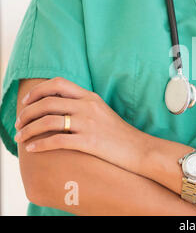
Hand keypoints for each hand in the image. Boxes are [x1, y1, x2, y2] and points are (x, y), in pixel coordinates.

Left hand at [14, 77, 147, 173]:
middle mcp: (88, 106)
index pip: (58, 83)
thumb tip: (60, 108)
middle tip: (19, 123)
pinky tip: (32, 149)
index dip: (38, 91)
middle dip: (27, 112)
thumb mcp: (103, 111)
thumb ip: (83, 105)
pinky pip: (57, 141)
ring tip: (20, 137)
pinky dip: (40, 145)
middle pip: (47, 102)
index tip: (26, 102)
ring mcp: (88, 123)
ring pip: (48, 121)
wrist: (139, 149)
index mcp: (90, 97)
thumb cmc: (119, 133)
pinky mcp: (89, 141)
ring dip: (29, 129)